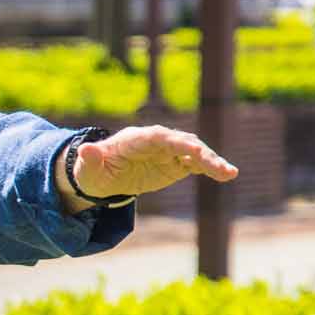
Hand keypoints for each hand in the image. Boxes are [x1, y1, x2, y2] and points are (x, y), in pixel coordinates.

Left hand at [71, 125, 238, 198]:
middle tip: (218, 167)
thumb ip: (90, 158)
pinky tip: (226, 175)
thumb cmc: (93, 170)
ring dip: (211, 162)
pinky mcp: (175, 165)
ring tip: (230, 173)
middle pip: (182, 143)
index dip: (176, 142)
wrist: (101, 177)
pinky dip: (211, 168)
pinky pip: (196, 165)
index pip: (159, 137)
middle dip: (200, 153)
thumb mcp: (87, 168)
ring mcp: (168, 153)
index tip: (193, 148)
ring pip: (194, 153)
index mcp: (135, 139)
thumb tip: (85, 149)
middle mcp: (156, 142)